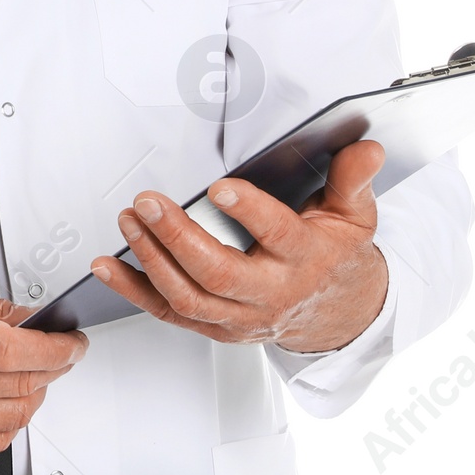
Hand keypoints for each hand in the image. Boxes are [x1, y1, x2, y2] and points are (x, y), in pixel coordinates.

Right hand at [0, 269, 88, 452]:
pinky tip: (17, 401)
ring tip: (43, 373)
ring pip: (13, 415)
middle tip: (66, 352)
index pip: (15, 350)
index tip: (73, 340)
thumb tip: (35, 321)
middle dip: (56, 368)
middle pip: (20, 385)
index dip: (56, 348)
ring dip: (39, 394)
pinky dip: (15, 423)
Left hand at [91, 140, 389, 353]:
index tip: (219, 188)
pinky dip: (133, 291)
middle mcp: (269, 294)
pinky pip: (167, 312)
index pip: (277, 236)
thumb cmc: (335, 256)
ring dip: (151, 260)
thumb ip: (353, 180)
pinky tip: (107, 266)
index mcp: (304, 260)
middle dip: (178, 237)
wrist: (336, 314)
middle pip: (219, 274)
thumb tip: (367, 148)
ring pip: (189, 297)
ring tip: (129, 220)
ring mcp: (238, 316)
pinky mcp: (213, 326)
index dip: (249, 213)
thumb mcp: (354, 215)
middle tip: (148, 202)